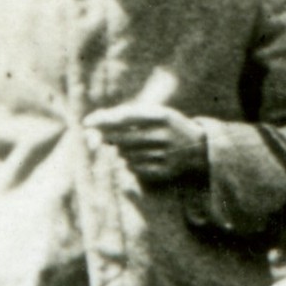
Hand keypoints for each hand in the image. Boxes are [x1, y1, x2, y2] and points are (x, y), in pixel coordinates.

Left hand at [84, 104, 207, 181]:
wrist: (199, 149)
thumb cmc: (168, 126)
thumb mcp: (156, 114)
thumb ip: (129, 114)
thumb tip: (96, 119)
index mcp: (162, 116)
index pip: (126, 117)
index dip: (104, 119)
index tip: (87, 122)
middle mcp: (164, 135)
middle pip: (122, 138)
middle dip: (107, 137)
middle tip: (99, 137)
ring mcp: (165, 155)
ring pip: (126, 155)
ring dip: (119, 151)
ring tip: (124, 146)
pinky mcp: (164, 171)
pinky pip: (135, 169)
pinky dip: (129, 163)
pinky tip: (134, 158)